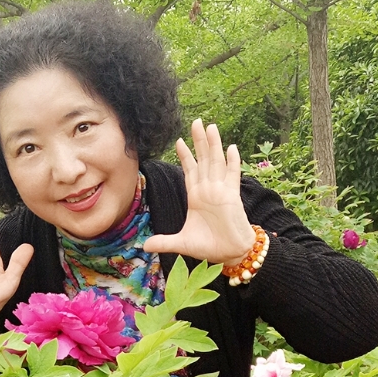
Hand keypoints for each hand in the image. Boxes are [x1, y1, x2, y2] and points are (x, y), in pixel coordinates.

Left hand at [143, 119, 255, 265]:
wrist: (231, 254)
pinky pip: (232, 175)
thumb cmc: (210, 246)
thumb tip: (145, 246)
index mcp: (196, 197)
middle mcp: (209, 190)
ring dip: (214, 145)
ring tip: (211, 127)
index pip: (190, 170)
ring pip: (216, 162)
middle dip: (199, 141)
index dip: (185, 156)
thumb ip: (164, 242)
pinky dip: (232, 161)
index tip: (178, 140)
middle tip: (196, 121)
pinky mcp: (232, 196)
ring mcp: (221, 191)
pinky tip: (230, 147)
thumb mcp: (182, 243)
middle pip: (203, 160)